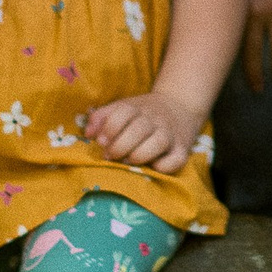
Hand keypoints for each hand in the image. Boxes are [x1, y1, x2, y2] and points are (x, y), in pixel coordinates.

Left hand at [87, 87, 210, 170]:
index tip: (101, 142)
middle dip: (120, 146)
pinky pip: (176, 160)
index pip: (123, 113)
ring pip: (158, 142)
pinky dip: (164, 166)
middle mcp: (156, 119)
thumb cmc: (143, 113)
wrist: (181, 106)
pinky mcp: (183, 150)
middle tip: (110, 156)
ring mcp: (171, 134)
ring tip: (129, 161)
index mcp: (138, 108)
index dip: (109, 129)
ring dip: (139, 154)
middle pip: (139, 129)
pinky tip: (152, 166)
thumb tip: (88, 134)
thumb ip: (102, 117)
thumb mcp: (124, 106)